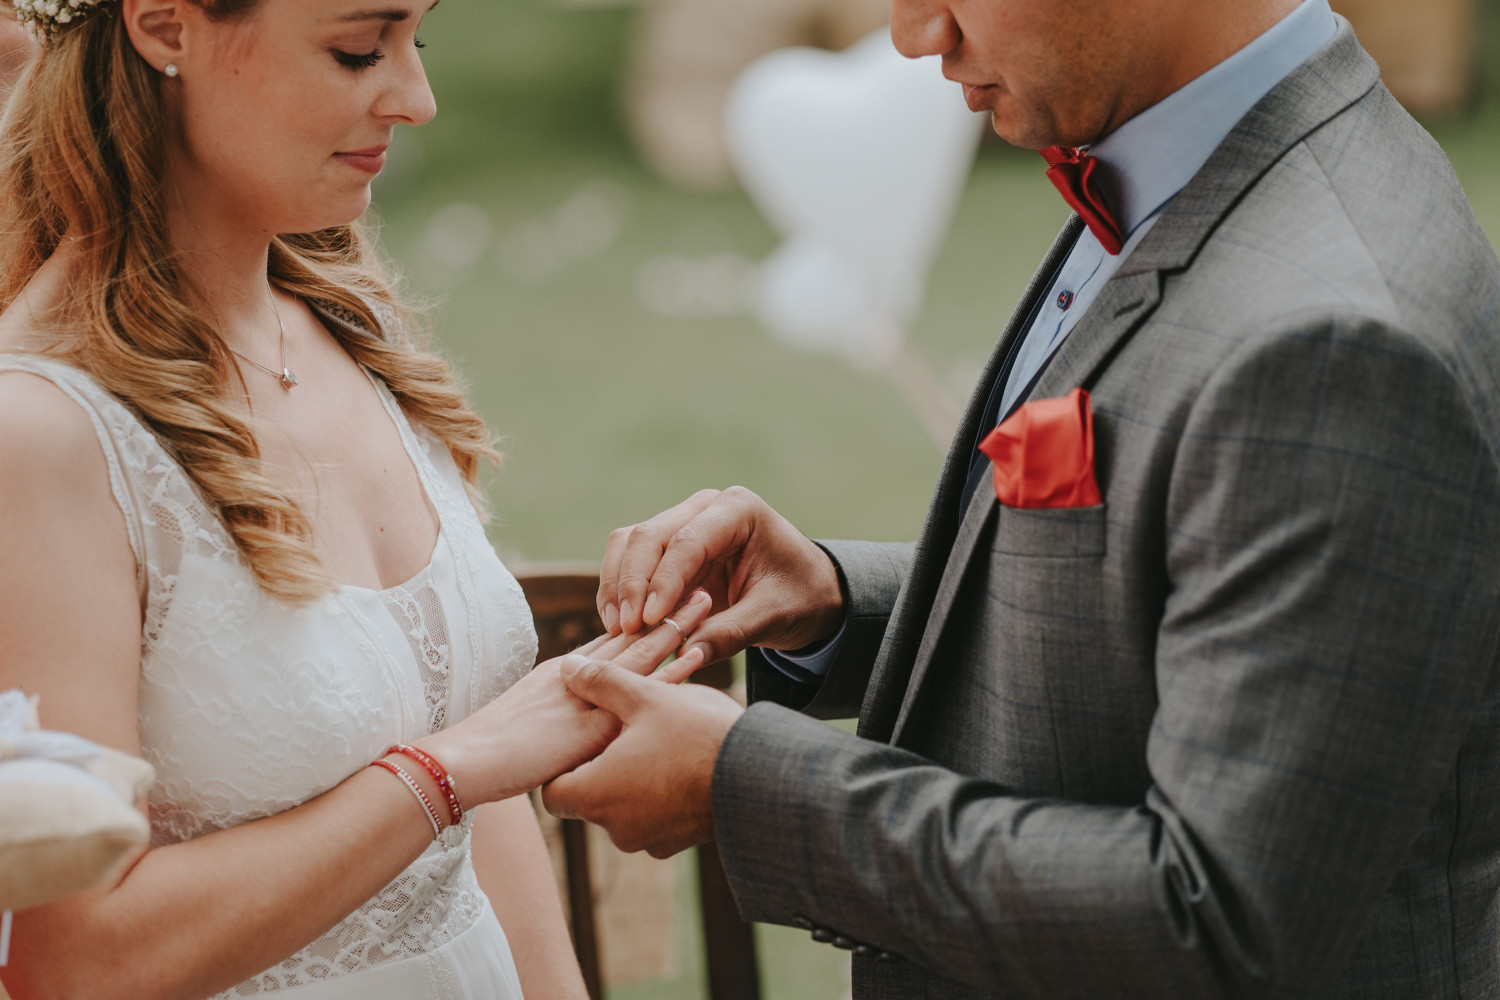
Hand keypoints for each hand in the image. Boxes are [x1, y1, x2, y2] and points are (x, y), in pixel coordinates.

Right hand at [419, 591, 712, 805]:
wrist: (458, 764)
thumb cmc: (481, 758)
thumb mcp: (525, 733)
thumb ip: (553, 728)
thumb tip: (570, 742)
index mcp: (559, 676)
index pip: (609, 643)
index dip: (641, 622)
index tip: (669, 600)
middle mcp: (574, 674)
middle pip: (629, 635)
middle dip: (665, 611)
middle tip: (700, 586)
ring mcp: (583, 692)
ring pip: (639, 651)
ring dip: (676, 625)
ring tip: (707, 601)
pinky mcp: (591, 717)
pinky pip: (641, 690)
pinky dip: (673, 669)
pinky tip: (698, 653)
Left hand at [541, 656, 744, 856]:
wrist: (760, 777)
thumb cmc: (697, 735)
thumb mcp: (645, 697)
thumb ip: (601, 683)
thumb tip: (568, 669)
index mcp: (595, 795)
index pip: (553, 791)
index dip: (563, 764)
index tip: (584, 740)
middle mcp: (615, 828)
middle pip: (588, 800)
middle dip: (602, 769)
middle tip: (625, 734)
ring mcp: (647, 841)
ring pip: (622, 810)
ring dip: (632, 784)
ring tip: (657, 746)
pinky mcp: (676, 845)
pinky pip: (653, 820)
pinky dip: (658, 797)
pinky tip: (680, 766)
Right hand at [598, 487, 843, 664]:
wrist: (810, 592)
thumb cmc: (801, 597)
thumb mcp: (774, 617)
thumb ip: (731, 633)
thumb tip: (683, 652)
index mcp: (737, 510)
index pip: (686, 542)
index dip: (662, 581)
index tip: (647, 619)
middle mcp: (704, 508)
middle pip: (648, 536)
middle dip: (631, 583)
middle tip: (626, 628)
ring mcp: (683, 524)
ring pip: (629, 544)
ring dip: (618, 586)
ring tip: (618, 629)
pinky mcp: (669, 549)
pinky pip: (630, 562)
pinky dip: (619, 592)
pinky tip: (620, 625)